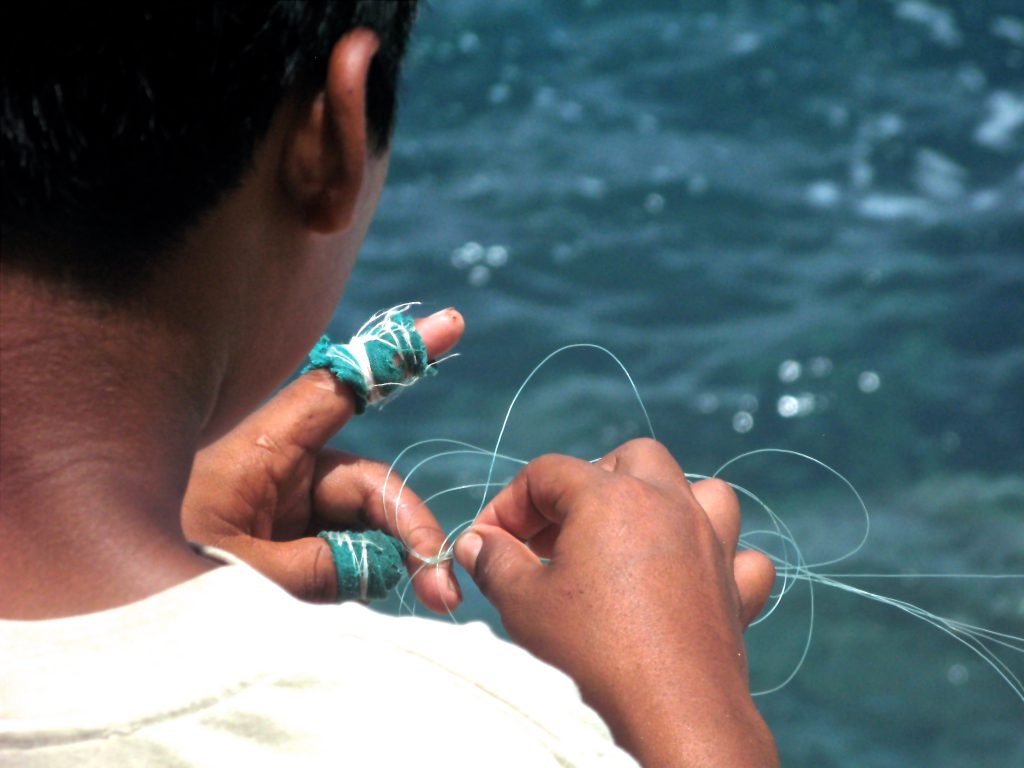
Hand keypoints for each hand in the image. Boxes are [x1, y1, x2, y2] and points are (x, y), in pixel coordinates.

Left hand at [182, 308, 464, 612]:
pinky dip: (358, 577)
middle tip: (440, 586)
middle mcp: (277, 472)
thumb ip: (322, 571)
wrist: (110, 625)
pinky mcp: (280, 543)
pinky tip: (368, 604)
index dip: (396, 358)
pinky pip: (338, 552)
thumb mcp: (243, 579)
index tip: (453, 323)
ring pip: (358, 524)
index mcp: (260, 452)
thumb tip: (384, 568)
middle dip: (407, 528)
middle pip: (366, 483)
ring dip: (387, 563)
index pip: (341, 391)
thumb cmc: (156, 580)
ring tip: (411, 604)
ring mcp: (280, 510)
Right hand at [454, 438, 778, 766]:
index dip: (510, 503)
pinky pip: (740, 553)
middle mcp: (668, 504)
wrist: (669, 717)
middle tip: (555, 535)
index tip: (492, 542)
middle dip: (587, 485)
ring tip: (631, 538)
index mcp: (610, 497)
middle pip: (627, 460)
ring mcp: (711, 543)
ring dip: (665, 503)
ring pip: (700, 489)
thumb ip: (495, 561)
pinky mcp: (735, 587)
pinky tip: (691, 578)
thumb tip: (478, 543)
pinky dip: (718, 557)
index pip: (547, 473)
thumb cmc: (590, 655)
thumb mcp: (522, 603)